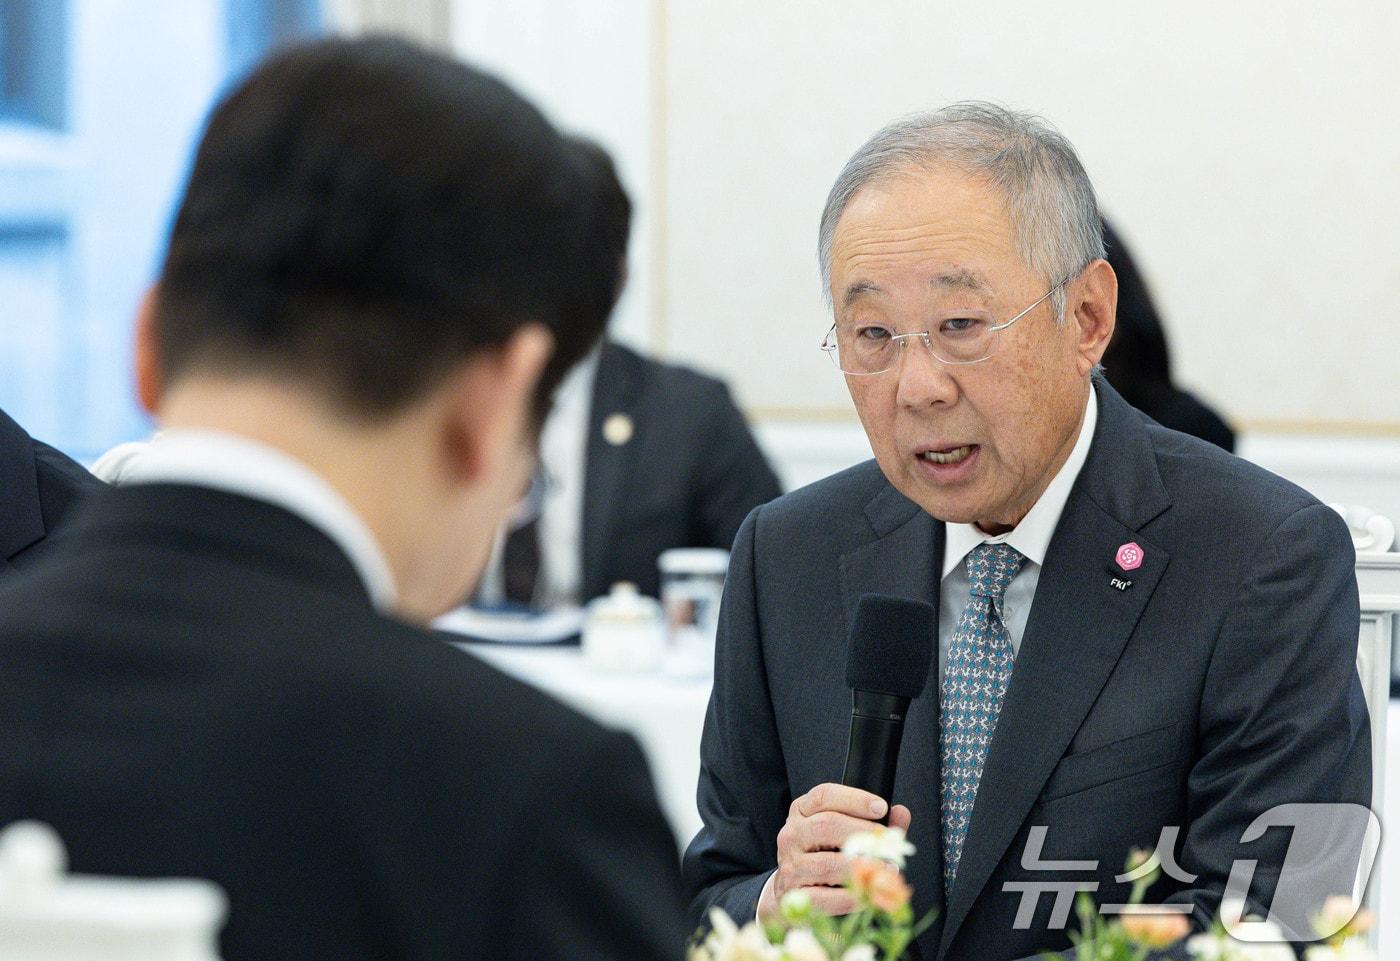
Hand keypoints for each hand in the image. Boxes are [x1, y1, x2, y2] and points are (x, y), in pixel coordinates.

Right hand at [757, 782, 911, 920]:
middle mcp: (792, 834)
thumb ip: (873, 822)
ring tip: (885, 870)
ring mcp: (790, 864)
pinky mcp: (795, 893)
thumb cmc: (824, 854)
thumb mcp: (842, 831)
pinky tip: (867, 894)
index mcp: (802, 810)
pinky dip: (850, 897)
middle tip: (887, 843)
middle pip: (826, 825)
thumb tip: (900, 813)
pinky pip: (825, 896)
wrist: (792, 892)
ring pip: (827, 863)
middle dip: (862, 833)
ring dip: (860, 867)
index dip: (855, 799)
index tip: (881, 808)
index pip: (825, 795)